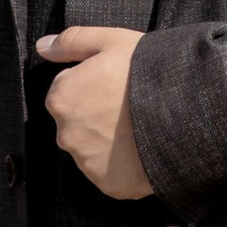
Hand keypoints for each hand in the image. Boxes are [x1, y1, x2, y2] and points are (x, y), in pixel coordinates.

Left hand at [38, 25, 150, 195]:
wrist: (184, 110)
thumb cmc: (145, 70)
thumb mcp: (110, 41)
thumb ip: (71, 42)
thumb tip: (42, 46)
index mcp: (61, 99)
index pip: (66, 91)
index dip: (92, 83)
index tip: (115, 82)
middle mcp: (66, 135)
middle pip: (77, 123)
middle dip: (96, 115)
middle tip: (128, 105)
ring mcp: (87, 163)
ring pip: (93, 149)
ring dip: (108, 140)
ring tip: (139, 126)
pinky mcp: (109, 184)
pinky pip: (112, 173)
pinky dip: (124, 164)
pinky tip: (143, 147)